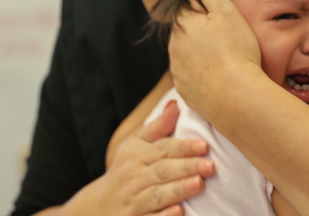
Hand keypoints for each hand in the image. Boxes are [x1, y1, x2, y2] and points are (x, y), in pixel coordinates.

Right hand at [81, 100, 214, 215]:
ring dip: (178, 190)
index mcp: (138, 156)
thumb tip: (176, 104)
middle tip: (210, 165)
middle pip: (163, 171)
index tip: (204, 145)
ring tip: (198, 184)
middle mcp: (135, 177)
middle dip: (187, 167)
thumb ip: (158, 127)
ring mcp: (134, 201)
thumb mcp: (135, 145)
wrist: (98, 206)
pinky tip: (179, 212)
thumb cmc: (125, 170)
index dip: (183, 147)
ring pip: (157, 195)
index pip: (163, 149)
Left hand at [168, 0, 262, 117]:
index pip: (187, 8)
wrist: (235, 96)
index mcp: (182, 24)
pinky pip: (192, 76)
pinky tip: (220, 76)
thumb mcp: (227, 12)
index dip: (204, 10)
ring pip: (187, 54)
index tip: (220, 19)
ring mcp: (178, 71)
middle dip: (201, 32)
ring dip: (201, 54)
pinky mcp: (185, 90)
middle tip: (227, 39)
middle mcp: (174, 47)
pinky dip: (203, 74)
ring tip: (226, 59)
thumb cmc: (235, 51)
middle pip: (186, 32)